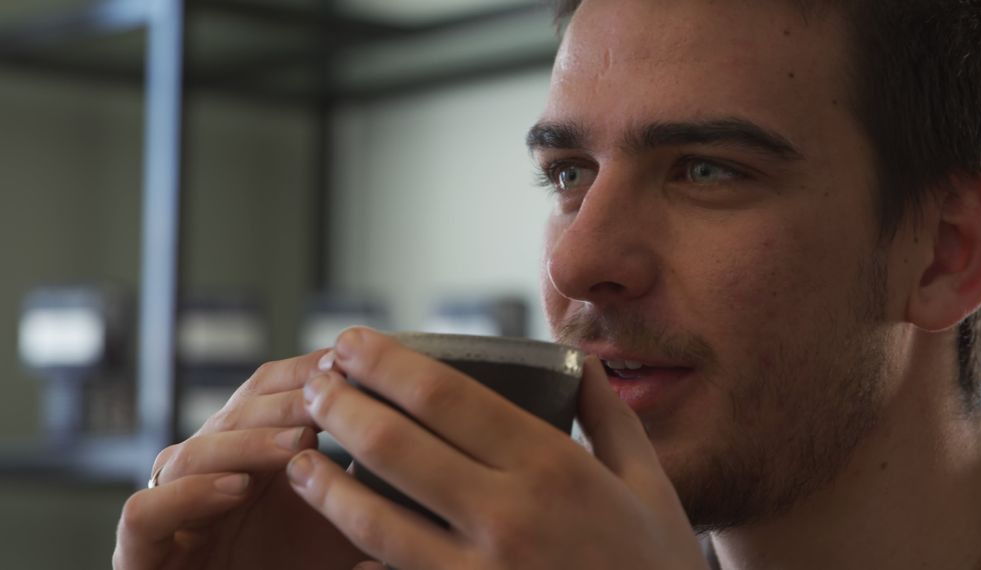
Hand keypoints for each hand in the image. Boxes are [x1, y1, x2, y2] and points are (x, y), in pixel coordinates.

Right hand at [113, 350, 371, 568]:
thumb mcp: (346, 532)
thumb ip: (367, 489)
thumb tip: (418, 436)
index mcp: (250, 459)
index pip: (266, 392)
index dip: (304, 372)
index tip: (350, 363)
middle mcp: (206, 475)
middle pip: (232, 414)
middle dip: (283, 400)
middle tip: (330, 395)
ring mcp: (170, 513)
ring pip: (190, 454)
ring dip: (245, 443)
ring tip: (298, 443)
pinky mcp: (139, 555)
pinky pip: (145, 512)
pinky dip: (187, 495)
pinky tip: (235, 487)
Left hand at [286, 328, 708, 569]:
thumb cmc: (656, 566)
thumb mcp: (649, 483)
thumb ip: (610, 417)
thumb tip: (581, 364)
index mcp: (552, 465)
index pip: (445, 397)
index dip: (385, 365)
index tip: (351, 343)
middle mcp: (509, 515)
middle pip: (397, 446)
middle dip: (341, 407)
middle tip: (313, 385)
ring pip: (376, 521)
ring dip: (325, 484)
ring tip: (298, 458)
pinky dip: (356, 560)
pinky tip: (335, 539)